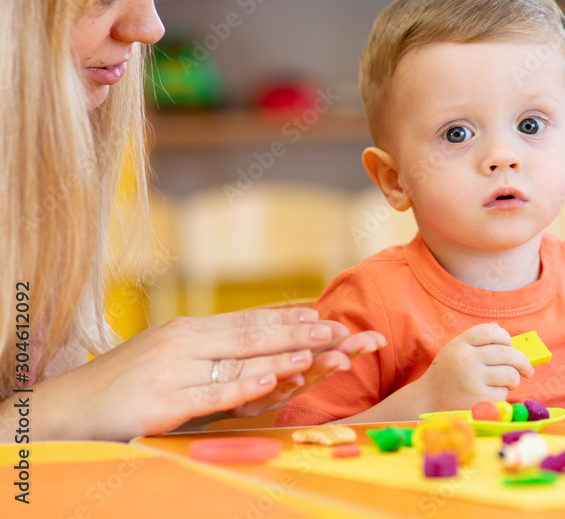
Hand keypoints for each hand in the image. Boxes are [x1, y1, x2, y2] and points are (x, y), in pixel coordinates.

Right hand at [28, 308, 383, 440]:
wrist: (67, 408)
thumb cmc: (124, 383)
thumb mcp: (168, 356)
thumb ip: (208, 349)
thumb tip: (252, 346)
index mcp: (188, 329)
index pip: (248, 319)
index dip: (288, 316)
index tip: (324, 314)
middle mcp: (184, 341)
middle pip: (253, 334)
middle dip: (300, 332)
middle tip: (339, 329)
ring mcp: (175, 370)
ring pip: (240, 358)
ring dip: (285, 352)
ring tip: (321, 347)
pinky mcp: (165, 401)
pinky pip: (214, 391)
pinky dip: (247, 383)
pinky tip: (275, 376)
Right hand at [414, 323, 532, 411]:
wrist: (427, 399)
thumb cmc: (447, 372)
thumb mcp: (456, 349)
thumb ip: (477, 339)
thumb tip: (499, 328)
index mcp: (461, 343)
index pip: (492, 331)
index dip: (506, 337)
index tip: (511, 346)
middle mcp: (466, 359)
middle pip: (507, 352)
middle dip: (522, 361)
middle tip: (527, 369)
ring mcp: (472, 379)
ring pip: (509, 374)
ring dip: (514, 379)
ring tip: (507, 383)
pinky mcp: (477, 399)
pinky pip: (503, 394)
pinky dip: (502, 395)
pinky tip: (491, 395)